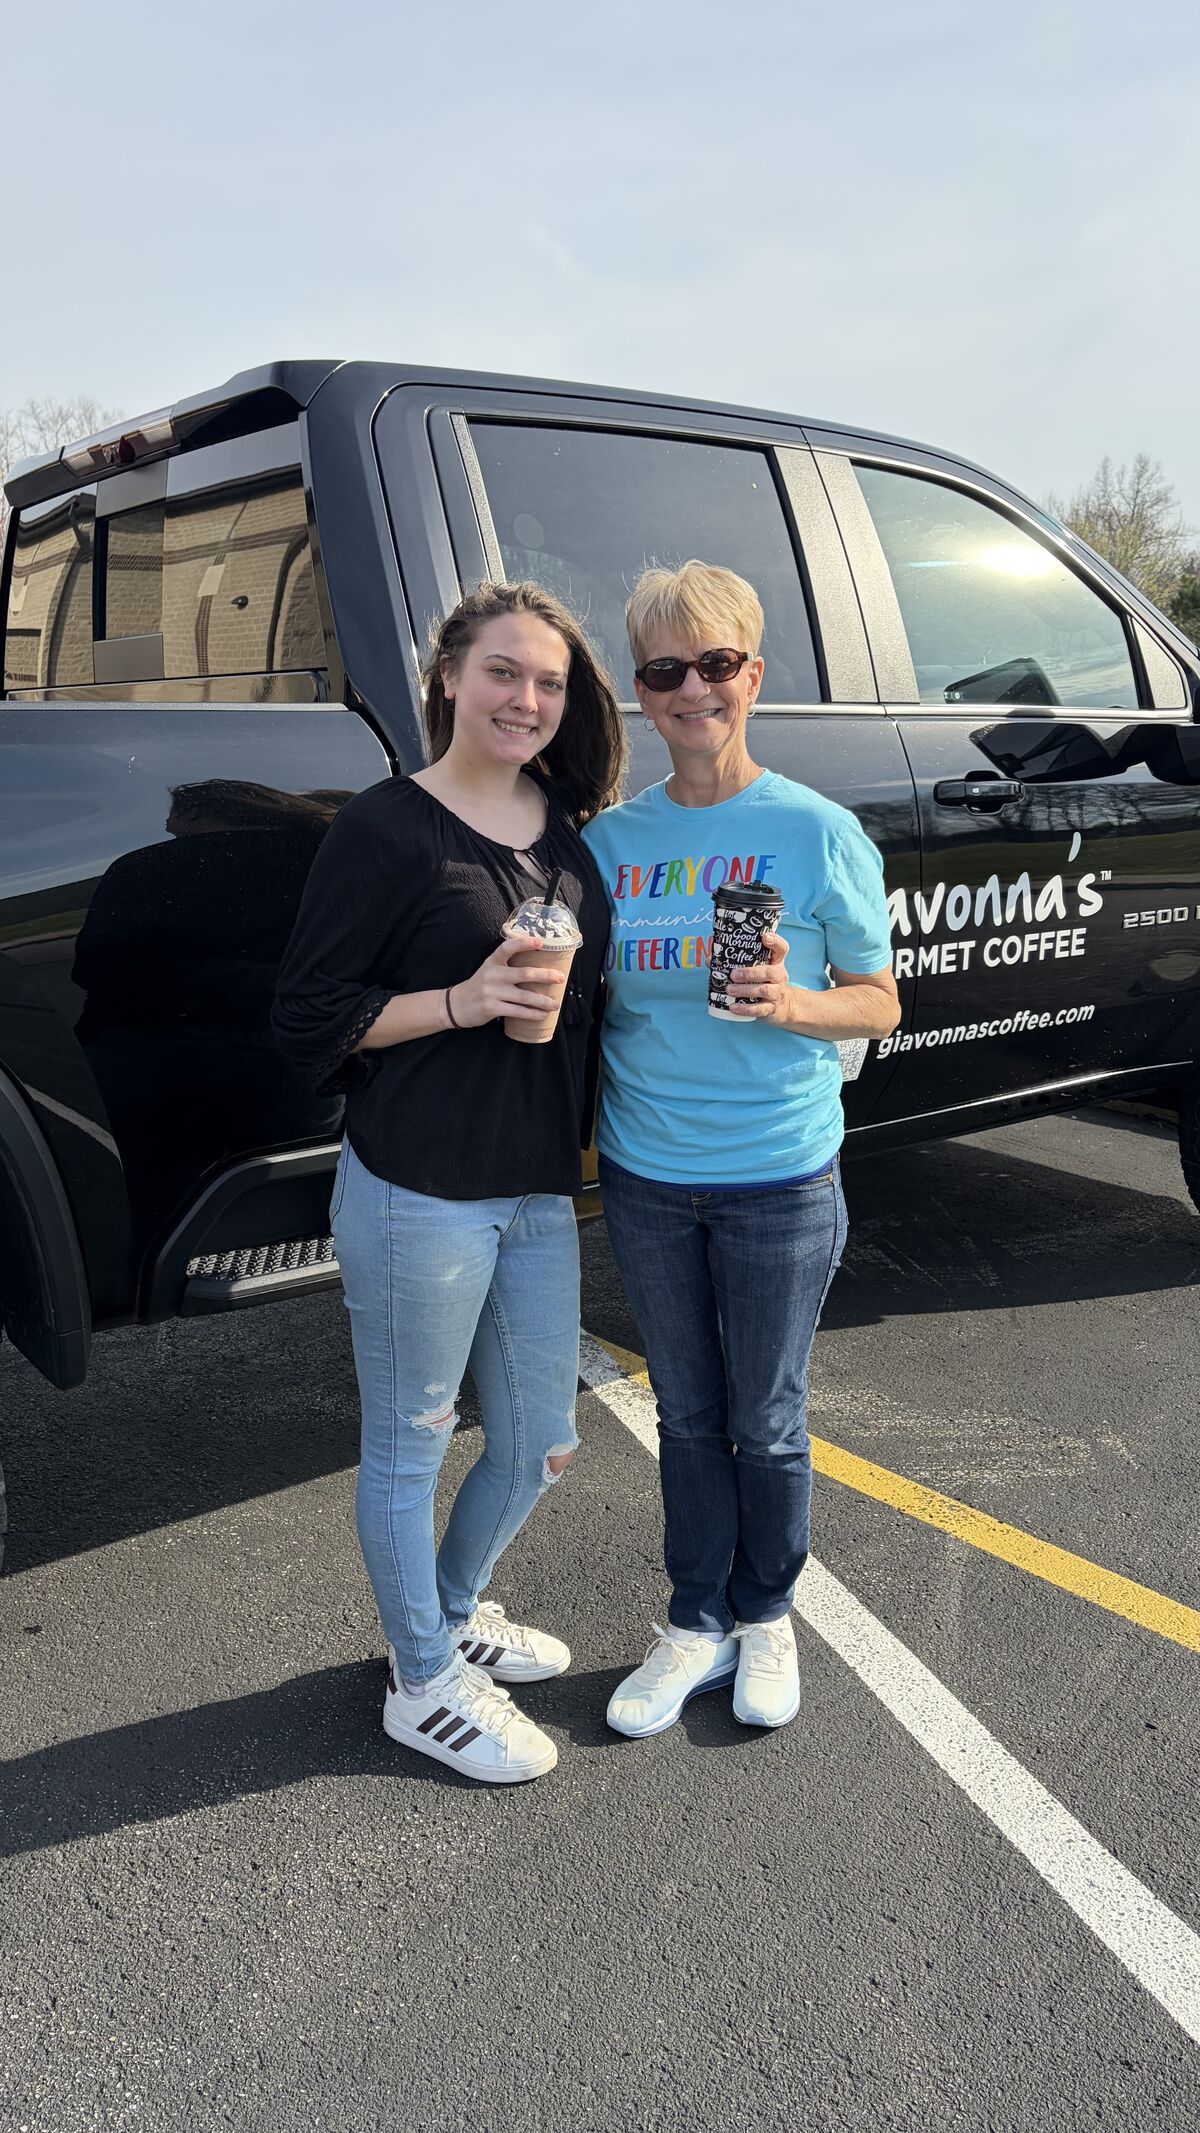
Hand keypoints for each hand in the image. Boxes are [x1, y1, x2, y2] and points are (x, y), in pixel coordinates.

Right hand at [448, 937, 567, 1027]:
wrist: (457, 1004)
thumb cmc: (480, 986)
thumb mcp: (489, 970)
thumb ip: (507, 966)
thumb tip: (538, 970)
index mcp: (492, 961)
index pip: (507, 947)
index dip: (524, 943)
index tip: (540, 942)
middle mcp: (492, 974)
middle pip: (524, 973)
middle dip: (545, 976)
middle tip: (560, 978)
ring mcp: (491, 992)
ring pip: (524, 996)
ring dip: (543, 1001)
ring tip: (555, 1004)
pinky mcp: (491, 1008)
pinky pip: (517, 1011)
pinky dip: (532, 1014)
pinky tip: (542, 1015)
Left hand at [726, 930, 792, 1022]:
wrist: (782, 1005)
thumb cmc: (763, 982)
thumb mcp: (756, 969)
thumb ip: (735, 962)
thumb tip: (710, 960)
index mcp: (776, 962)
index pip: (781, 948)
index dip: (775, 941)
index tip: (764, 937)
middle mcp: (779, 976)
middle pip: (770, 972)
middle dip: (750, 973)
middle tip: (733, 975)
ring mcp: (777, 992)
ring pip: (764, 990)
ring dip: (745, 990)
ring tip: (729, 990)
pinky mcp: (773, 1008)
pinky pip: (760, 1009)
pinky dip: (745, 1009)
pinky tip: (733, 1007)